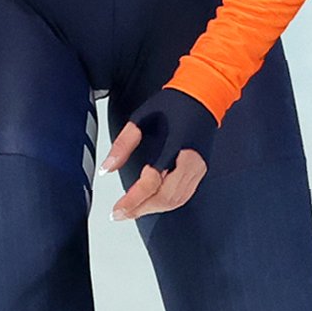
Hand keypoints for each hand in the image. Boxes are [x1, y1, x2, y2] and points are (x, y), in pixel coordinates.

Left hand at [101, 87, 218, 221]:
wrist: (203, 96)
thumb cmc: (174, 103)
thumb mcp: (141, 118)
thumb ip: (122, 145)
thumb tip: (107, 168)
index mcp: (175, 146)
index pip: (152, 182)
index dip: (133, 199)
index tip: (117, 209)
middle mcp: (190, 161)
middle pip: (165, 198)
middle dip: (141, 210)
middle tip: (120, 214)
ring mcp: (198, 168)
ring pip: (176, 201)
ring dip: (153, 209)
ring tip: (132, 211)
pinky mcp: (201, 171)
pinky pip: (184, 196)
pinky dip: (166, 204)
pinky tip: (151, 203)